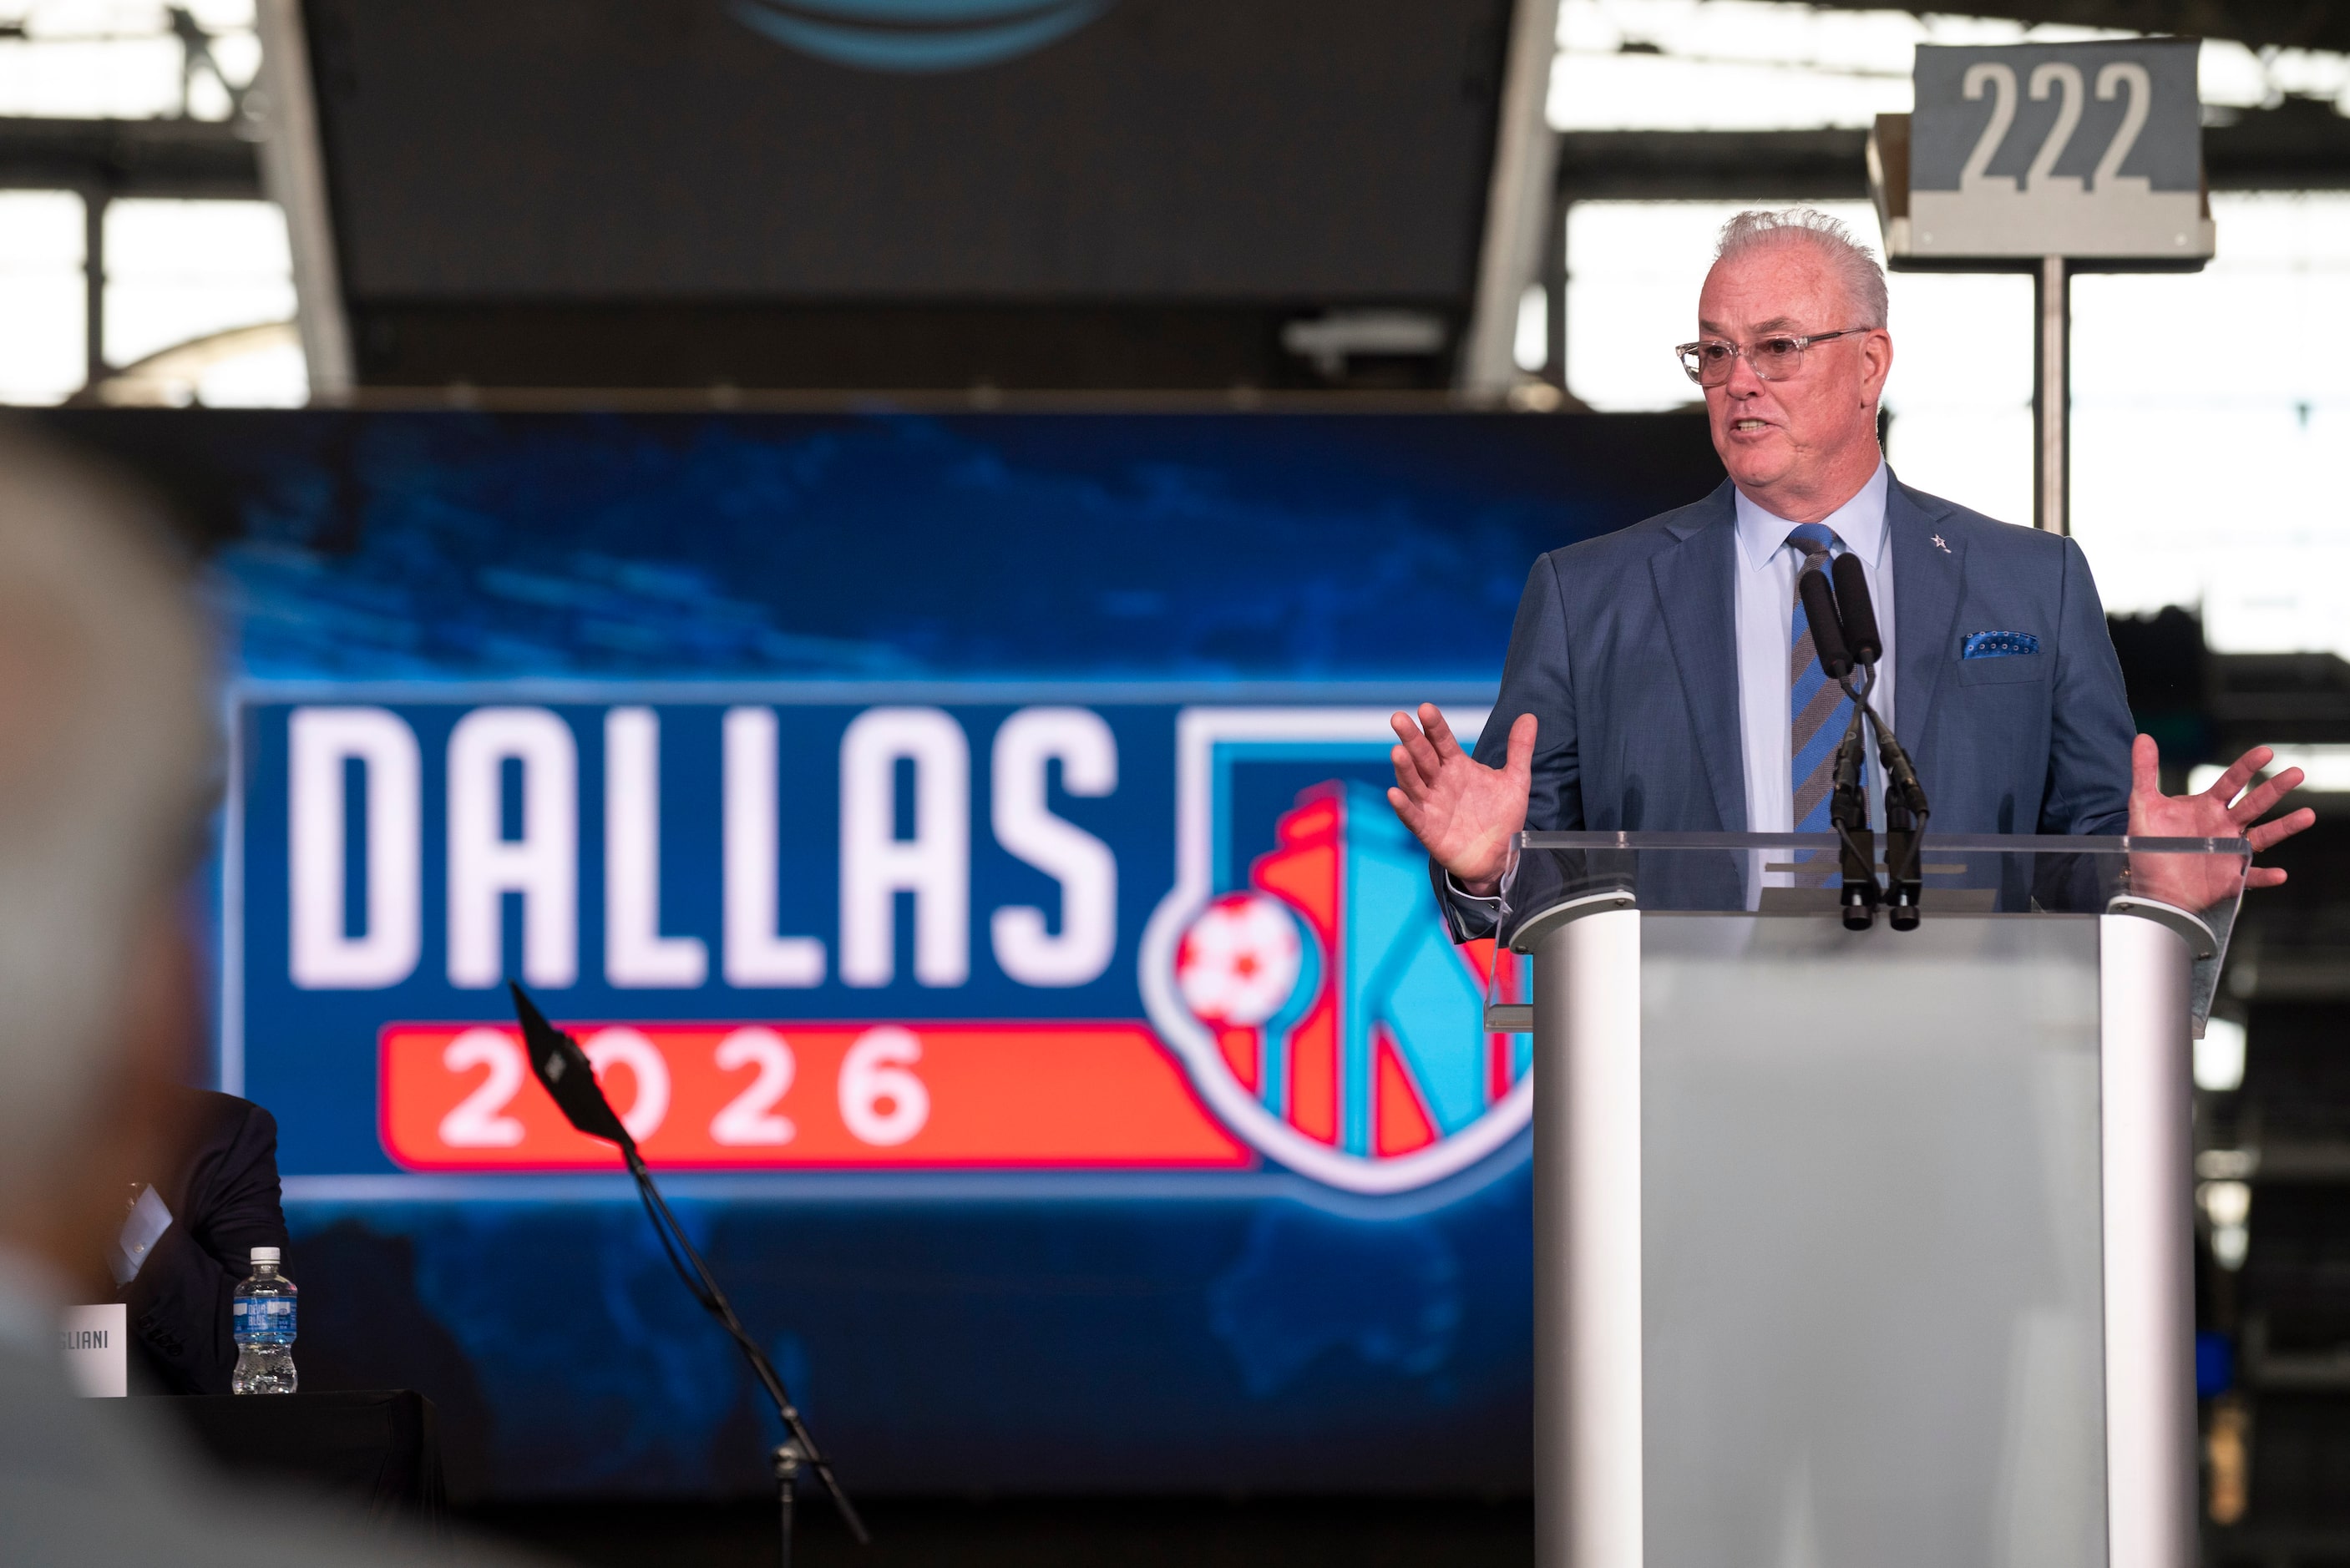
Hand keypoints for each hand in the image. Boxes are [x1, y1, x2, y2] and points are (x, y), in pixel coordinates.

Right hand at [1386, 704, 1535, 894]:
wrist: (1500, 856)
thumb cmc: (1502, 817)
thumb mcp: (1515, 781)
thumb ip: (1519, 749)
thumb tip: (1529, 716)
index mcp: (1456, 766)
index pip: (1442, 741)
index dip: (1434, 726)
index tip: (1425, 709)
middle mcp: (1439, 782)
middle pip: (1422, 756)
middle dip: (1411, 738)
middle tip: (1399, 718)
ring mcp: (1431, 804)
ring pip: (1413, 783)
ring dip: (1404, 768)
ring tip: (1398, 751)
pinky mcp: (1428, 829)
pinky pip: (1412, 816)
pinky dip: (1403, 806)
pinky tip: (1394, 793)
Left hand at [2126, 735, 2314, 907]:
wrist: (2150, 888)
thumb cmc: (2149, 847)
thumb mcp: (2143, 807)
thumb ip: (2144, 772)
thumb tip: (2143, 737)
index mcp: (2208, 807)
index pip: (2231, 781)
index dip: (2247, 766)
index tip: (2266, 752)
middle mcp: (2225, 826)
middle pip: (2254, 803)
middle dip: (2274, 789)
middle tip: (2297, 773)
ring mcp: (2231, 852)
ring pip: (2263, 836)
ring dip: (2285, 826)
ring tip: (2307, 815)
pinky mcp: (2231, 878)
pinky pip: (2253, 877)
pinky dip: (2265, 876)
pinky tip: (2279, 874)